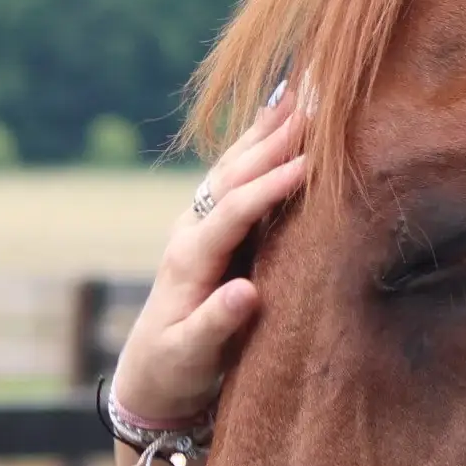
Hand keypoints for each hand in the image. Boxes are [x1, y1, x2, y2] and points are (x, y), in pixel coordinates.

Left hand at [110, 89, 306, 423]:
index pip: (233, 212)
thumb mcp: (191, 356)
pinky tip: (278, 114)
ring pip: (233, 166)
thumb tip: (244, 293)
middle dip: (272, 141)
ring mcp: (199, 225)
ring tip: (301, 90)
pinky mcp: (210, 227)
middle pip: (233, 176)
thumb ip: (215, 324)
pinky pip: (237, 175)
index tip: (309, 165)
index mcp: (188, 260)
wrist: (151, 374)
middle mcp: (190, 232)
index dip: (270, 187)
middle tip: (315, 104)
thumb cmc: (175, 370)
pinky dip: (259, 143)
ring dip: (265, 130)